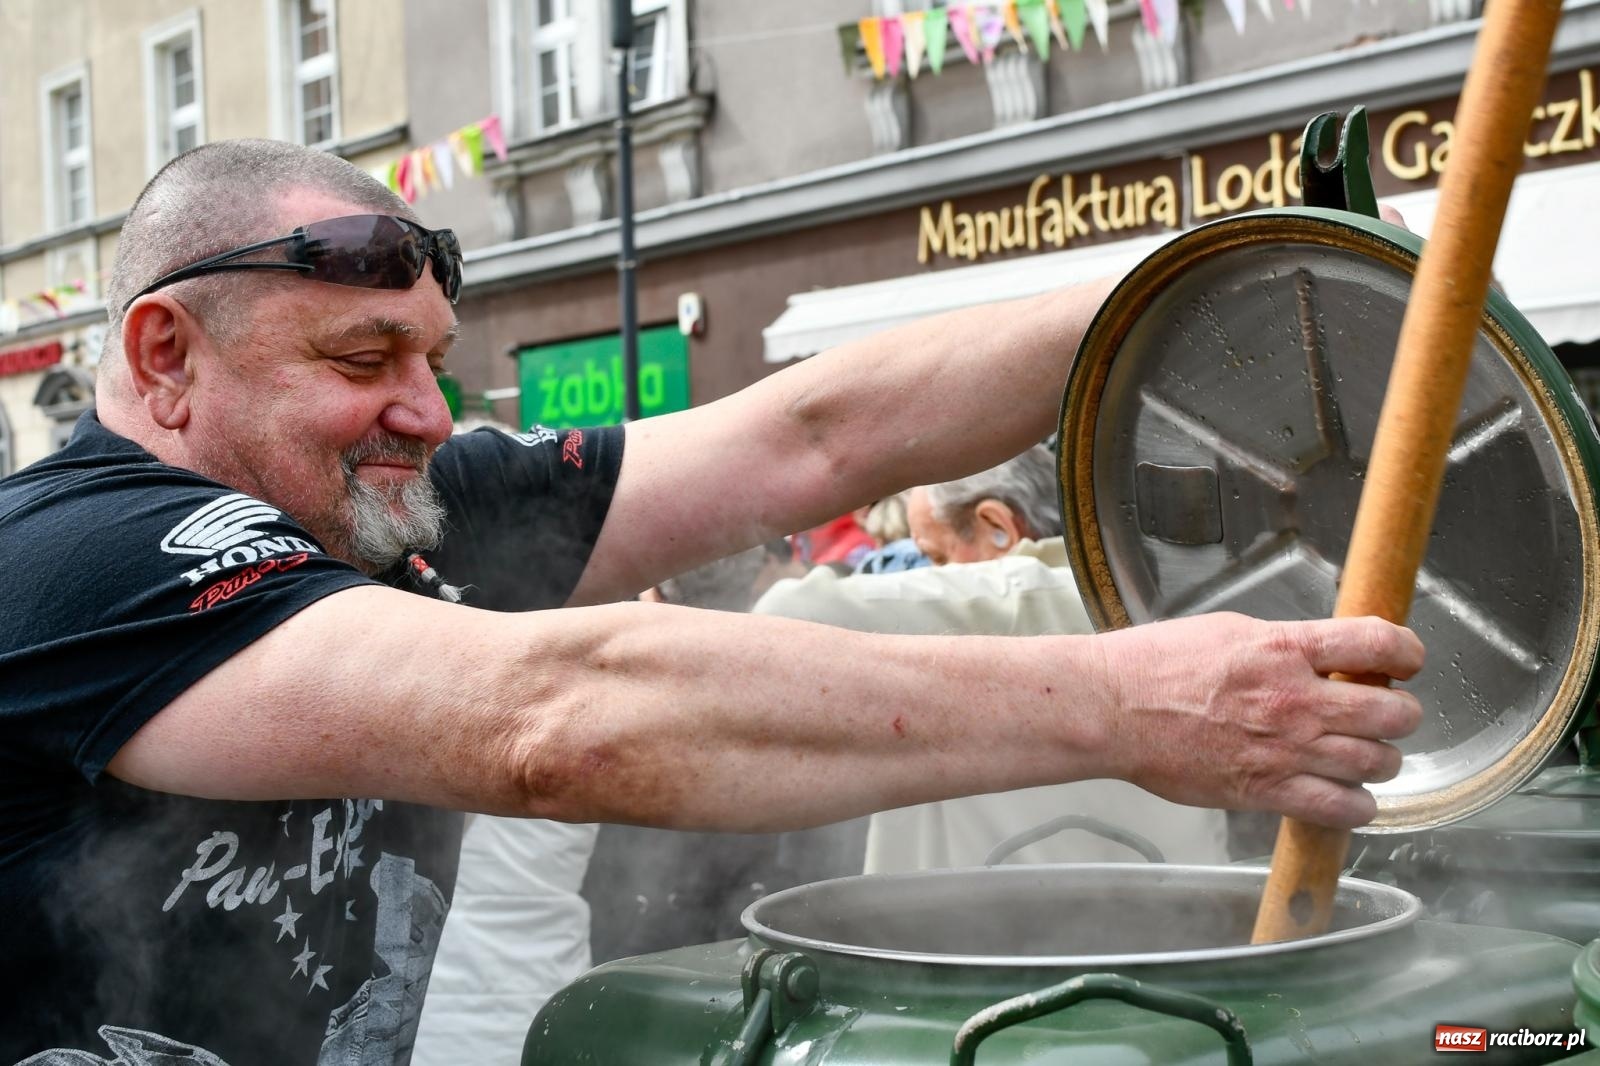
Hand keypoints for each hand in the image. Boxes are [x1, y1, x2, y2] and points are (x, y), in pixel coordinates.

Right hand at [1097, 613, 1423, 827]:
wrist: (1113, 708)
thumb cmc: (1158, 664)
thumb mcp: (1230, 632)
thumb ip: (1285, 646)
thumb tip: (1324, 657)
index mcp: (1285, 649)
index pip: (1378, 644)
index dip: (1408, 652)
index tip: (1406, 660)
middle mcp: (1295, 700)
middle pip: (1393, 712)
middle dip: (1402, 712)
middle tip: (1390, 714)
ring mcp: (1285, 750)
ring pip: (1377, 763)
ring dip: (1383, 760)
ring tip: (1368, 755)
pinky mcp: (1266, 791)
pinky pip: (1341, 808)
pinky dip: (1358, 805)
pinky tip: (1348, 795)